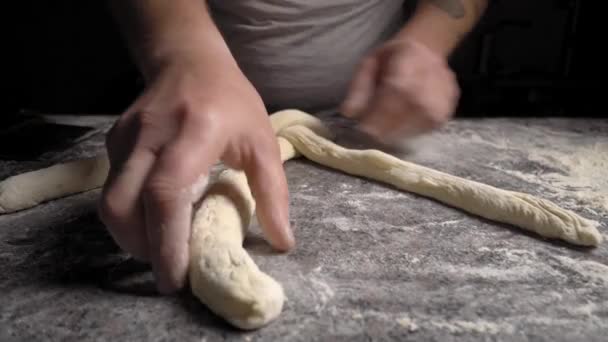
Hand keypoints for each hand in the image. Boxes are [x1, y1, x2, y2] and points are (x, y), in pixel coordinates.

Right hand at [98, 56, 292, 292]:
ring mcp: (125, 138)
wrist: (188, 60)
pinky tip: (156, 218)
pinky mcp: (113, 142)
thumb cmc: (231, 101)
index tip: (174, 278)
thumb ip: (273, 192)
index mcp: (193, 133)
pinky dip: (131, 214)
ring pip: (110, 203)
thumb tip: (282, 241)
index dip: (166, 241)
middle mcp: (149, 136)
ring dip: (132, 236)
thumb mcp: (262, 142)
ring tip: (163, 248)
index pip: (164, 193)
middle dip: (142, 248)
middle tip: (170, 270)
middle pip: (122, 206)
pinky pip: (113, 189)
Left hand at [341, 37, 459, 142]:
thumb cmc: (391, 60)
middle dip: (390, 125)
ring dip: (402, 132)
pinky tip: (400, 134)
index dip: (382, 111)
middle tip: (370, 138)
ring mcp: (446, 90)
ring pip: (427, 118)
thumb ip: (359, 87)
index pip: (399, 87)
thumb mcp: (369, 65)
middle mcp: (434, 72)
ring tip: (384, 138)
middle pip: (415, 104)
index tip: (364, 128)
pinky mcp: (450, 105)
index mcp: (410, 56)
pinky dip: (415, 133)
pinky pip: (434, 125)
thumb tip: (349, 113)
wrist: (424, 52)